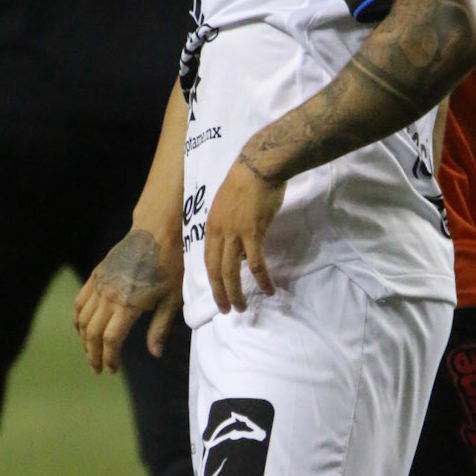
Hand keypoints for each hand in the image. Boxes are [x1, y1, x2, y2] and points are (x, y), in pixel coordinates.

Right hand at [74, 227, 182, 373]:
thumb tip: (154, 353)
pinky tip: (82, 328)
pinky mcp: (97, 274)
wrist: (156, 231)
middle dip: (93, 354)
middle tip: (98, 368)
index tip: (112, 369)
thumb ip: (160, 327)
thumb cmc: (170, 264)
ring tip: (90, 352)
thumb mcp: (172, 299)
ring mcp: (100, 283)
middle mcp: (108, 295)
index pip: (110, 339)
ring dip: (83, 339)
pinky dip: (77, 318)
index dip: (109, 358)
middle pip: (92, 332)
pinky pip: (80, 300)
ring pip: (82, 318)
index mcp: (127, 304)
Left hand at [204, 154, 284, 312]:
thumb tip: (240, 244)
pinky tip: (268, 290)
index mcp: (211, 225)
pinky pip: (256, 263)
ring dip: (236, 293)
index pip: (207, 259)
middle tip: (226, 310)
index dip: (211, 280)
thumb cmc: (248, 180)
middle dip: (220, 294)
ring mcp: (234, 233)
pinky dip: (261, 279)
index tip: (217, 293)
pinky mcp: (253, 232)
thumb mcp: (229, 204)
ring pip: (231, 272)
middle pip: (215, 270)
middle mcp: (219, 232)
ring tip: (242, 308)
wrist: (259, 164)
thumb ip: (230, 224)